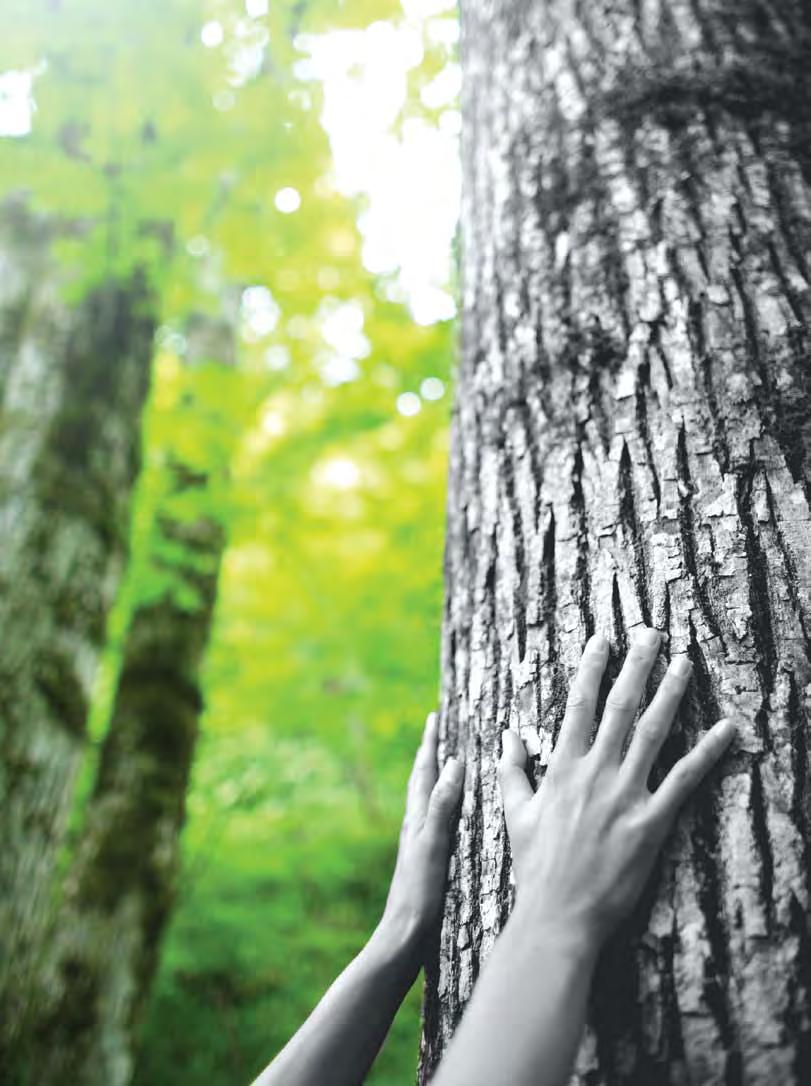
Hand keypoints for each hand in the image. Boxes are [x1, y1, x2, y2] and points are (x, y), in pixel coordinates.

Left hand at [379, 711, 464, 956]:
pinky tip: (446, 818)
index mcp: (417, 818)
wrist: (402, 938)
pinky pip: (434, 820)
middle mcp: (415, 826)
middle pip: (422, 780)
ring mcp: (418, 843)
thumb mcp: (434, 844)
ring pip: (427, 800)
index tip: (434, 716)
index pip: (424, 770)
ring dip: (435, 777)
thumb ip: (443, 805)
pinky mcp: (425, 861)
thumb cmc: (419, 893)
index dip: (430, 743)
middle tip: (437, 729)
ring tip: (444, 764)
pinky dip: (441, 805)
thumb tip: (455, 763)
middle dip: (430, 753)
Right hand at [498, 627, 736, 950]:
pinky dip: (707, 752)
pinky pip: (684, 780)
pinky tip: (726, 729)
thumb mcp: (514, 811)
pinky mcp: (651, 822)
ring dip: (671, 693)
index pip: (579, 704)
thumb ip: (511, 769)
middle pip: (620, 706)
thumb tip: (507, 734)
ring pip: (653, 732)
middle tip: (652, 634)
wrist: (557, 913)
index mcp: (562, 766)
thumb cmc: (534, 865)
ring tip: (685, 663)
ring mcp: (625, 795)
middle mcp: (595, 771)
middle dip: (637, 665)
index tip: (603, 639)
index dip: (592, 667)